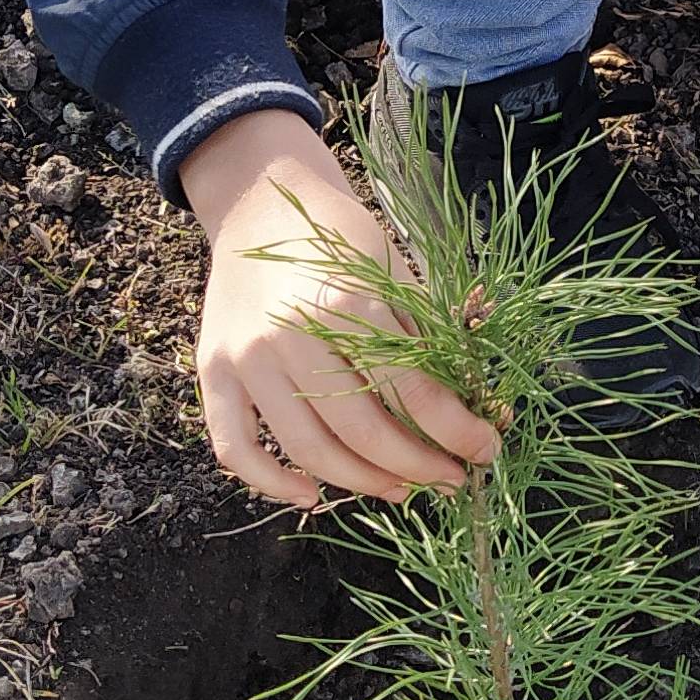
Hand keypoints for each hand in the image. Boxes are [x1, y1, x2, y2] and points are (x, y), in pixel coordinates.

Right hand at [181, 112, 496, 510]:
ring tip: (400, 489)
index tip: (485, 450)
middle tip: (450, 480)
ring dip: (362, 482)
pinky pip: (236, 447)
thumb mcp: (394, 270)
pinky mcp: (214, 372)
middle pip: (362, 430)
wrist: (258, 205)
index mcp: (345, 300)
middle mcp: (289, 332)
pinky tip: (312, 495)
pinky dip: (271, 482)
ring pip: (307, 449)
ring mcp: (246, 357)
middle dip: (418, 466)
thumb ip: (430, 334)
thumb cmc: (338, 238)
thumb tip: (479, 402)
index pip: (412, 389)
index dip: (455, 430)